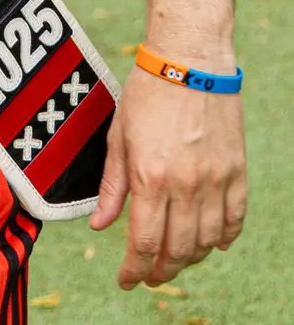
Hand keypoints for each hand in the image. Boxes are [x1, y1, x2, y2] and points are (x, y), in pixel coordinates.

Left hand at [89, 65, 246, 289]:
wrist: (189, 59)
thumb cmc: (147, 90)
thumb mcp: (118, 134)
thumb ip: (112, 184)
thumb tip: (100, 225)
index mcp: (151, 176)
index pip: (144, 242)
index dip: (134, 268)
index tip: (127, 279)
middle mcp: (186, 185)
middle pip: (177, 250)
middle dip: (160, 271)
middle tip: (148, 275)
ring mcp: (216, 180)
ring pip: (207, 242)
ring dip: (189, 259)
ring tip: (174, 259)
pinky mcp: (237, 172)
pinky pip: (235, 220)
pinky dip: (223, 238)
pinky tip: (211, 243)